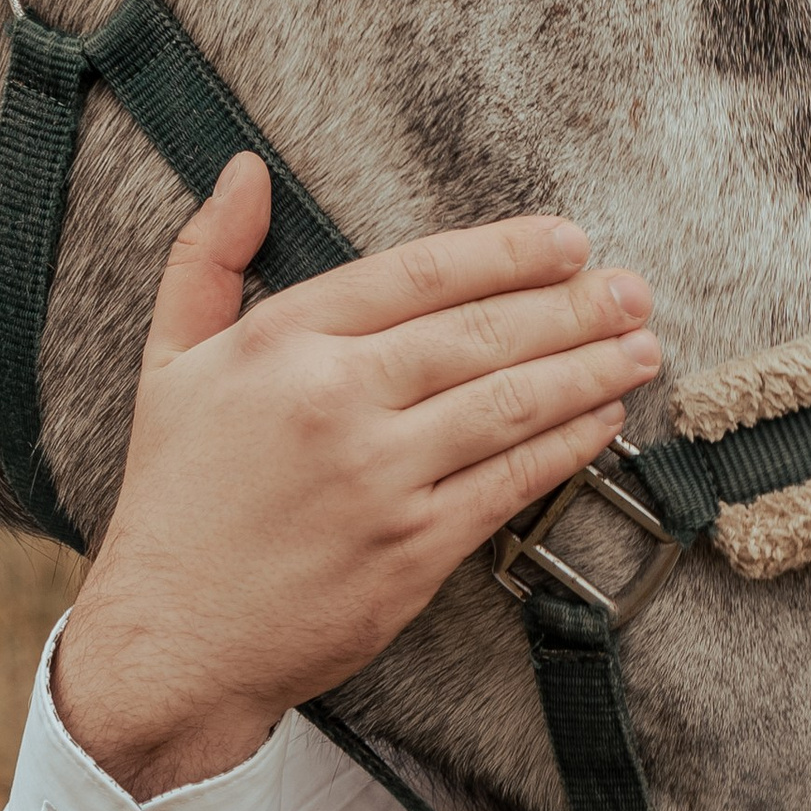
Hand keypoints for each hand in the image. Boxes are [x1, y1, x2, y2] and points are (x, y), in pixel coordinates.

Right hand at [52, 155, 659, 796]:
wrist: (171, 639)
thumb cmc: (175, 498)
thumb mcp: (170, 361)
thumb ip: (208, 257)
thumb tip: (245, 172)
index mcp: (281, 343)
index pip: (418, 275)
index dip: (505, 254)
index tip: (567, 242)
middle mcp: (335, 401)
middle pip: (480, 334)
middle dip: (572, 307)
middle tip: (632, 289)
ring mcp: (380, 478)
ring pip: (509, 404)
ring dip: (588, 371)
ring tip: (641, 348)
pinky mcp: (413, 548)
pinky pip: (510, 482)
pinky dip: (566, 447)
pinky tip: (601, 422)